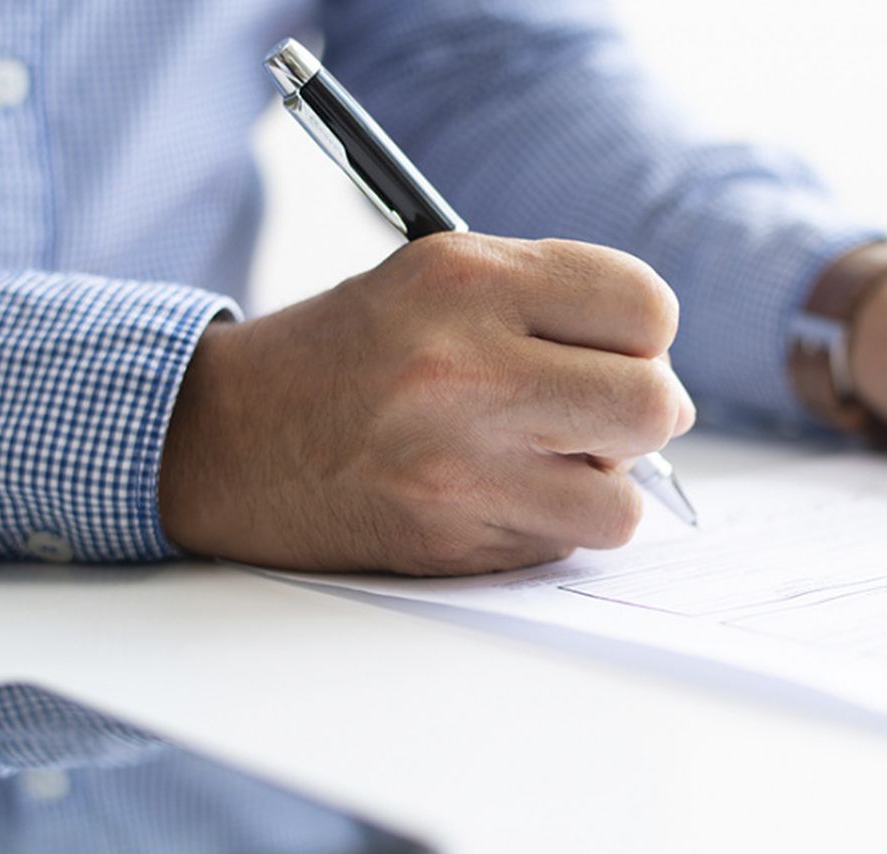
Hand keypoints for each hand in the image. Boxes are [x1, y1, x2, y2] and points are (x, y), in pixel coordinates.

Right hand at [158, 234, 694, 574]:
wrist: (224, 437)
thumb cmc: (351, 353)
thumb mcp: (438, 279)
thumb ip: (552, 305)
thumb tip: (662, 378)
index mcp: (466, 278)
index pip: (643, 306)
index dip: (644, 334)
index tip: (619, 348)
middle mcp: (463, 366)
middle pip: (652, 403)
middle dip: (646, 412)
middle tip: (604, 414)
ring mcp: (455, 463)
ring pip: (623, 498)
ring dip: (603, 485)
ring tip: (546, 459)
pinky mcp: (446, 539)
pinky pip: (564, 543)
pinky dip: (552, 525)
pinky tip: (498, 495)